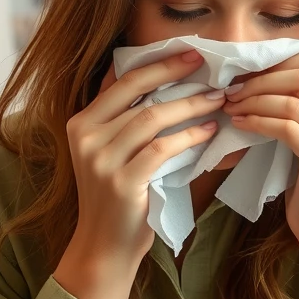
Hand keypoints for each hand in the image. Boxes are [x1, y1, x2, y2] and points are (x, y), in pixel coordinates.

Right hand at [57, 49, 225, 298]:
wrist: (105, 247)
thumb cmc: (120, 198)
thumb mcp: (116, 153)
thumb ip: (134, 121)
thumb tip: (178, 85)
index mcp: (81, 123)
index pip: (121, 80)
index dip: (156, 63)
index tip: (189, 52)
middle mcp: (85, 136)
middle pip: (135, 92)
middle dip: (173, 72)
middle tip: (206, 63)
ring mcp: (100, 160)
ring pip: (151, 118)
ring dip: (189, 105)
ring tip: (218, 99)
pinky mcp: (121, 182)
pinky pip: (161, 149)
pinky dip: (188, 136)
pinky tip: (208, 132)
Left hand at [221, 43, 298, 249]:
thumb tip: (267, 66)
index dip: (284, 58)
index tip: (254, 71)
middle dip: (263, 78)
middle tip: (235, 90)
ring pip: (292, 100)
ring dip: (254, 100)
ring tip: (233, 106)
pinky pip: (285, 127)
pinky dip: (257, 122)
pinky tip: (241, 124)